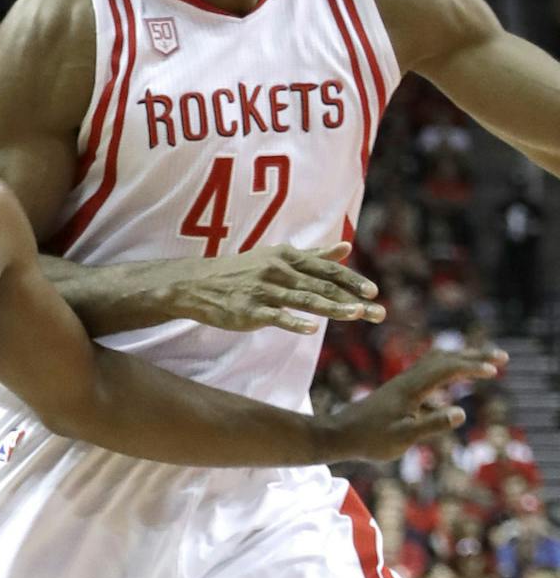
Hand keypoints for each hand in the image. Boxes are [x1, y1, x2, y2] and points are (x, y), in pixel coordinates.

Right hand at [163, 243, 383, 335]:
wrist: (199, 284)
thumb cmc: (243, 271)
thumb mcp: (278, 257)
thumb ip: (314, 255)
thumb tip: (347, 248)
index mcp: (288, 257)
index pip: (327, 269)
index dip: (351, 280)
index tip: (373, 291)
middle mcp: (279, 271)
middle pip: (322, 286)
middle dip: (352, 298)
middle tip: (378, 311)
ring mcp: (264, 291)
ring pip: (304, 300)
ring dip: (332, 308)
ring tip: (356, 314)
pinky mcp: (249, 311)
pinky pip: (276, 317)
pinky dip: (293, 322)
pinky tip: (312, 329)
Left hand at [325, 348, 505, 461]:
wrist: (338, 435)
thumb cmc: (369, 440)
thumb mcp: (402, 438)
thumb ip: (431, 425)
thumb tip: (460, 413)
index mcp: (411, 389)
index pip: (447, 369)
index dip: (472, 367)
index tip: (495, 370)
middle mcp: (408, 380)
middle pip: (446, 359)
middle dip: (475, 357)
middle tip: (502, 359)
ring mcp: (403, 384)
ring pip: (437, 362)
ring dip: (462, 360)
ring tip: (483, 365)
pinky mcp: (399, 391)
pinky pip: (429, 373)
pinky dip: (447, 371)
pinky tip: (452, 382)